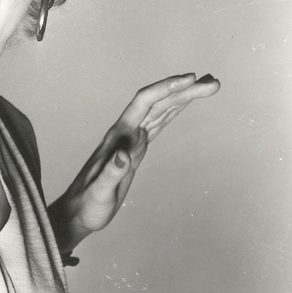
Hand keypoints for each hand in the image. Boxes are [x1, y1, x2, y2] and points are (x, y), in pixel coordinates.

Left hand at [50, 73, 220, 249]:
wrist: (78, 212)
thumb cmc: (88, 204)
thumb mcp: (100, 192)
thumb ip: (112, 172)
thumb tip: (125, 153)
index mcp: (118, 137)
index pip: (144, 103)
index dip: (165, 89)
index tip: (190, 80)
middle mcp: (125, 134)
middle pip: (157, 103)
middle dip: (184, 90)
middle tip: (213, 83)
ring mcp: (131, 141)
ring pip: (160, 112)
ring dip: (183, 98)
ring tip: (207, 87)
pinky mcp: (136, 150)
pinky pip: (157, 125)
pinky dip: (173, 113)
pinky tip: (182, 106)